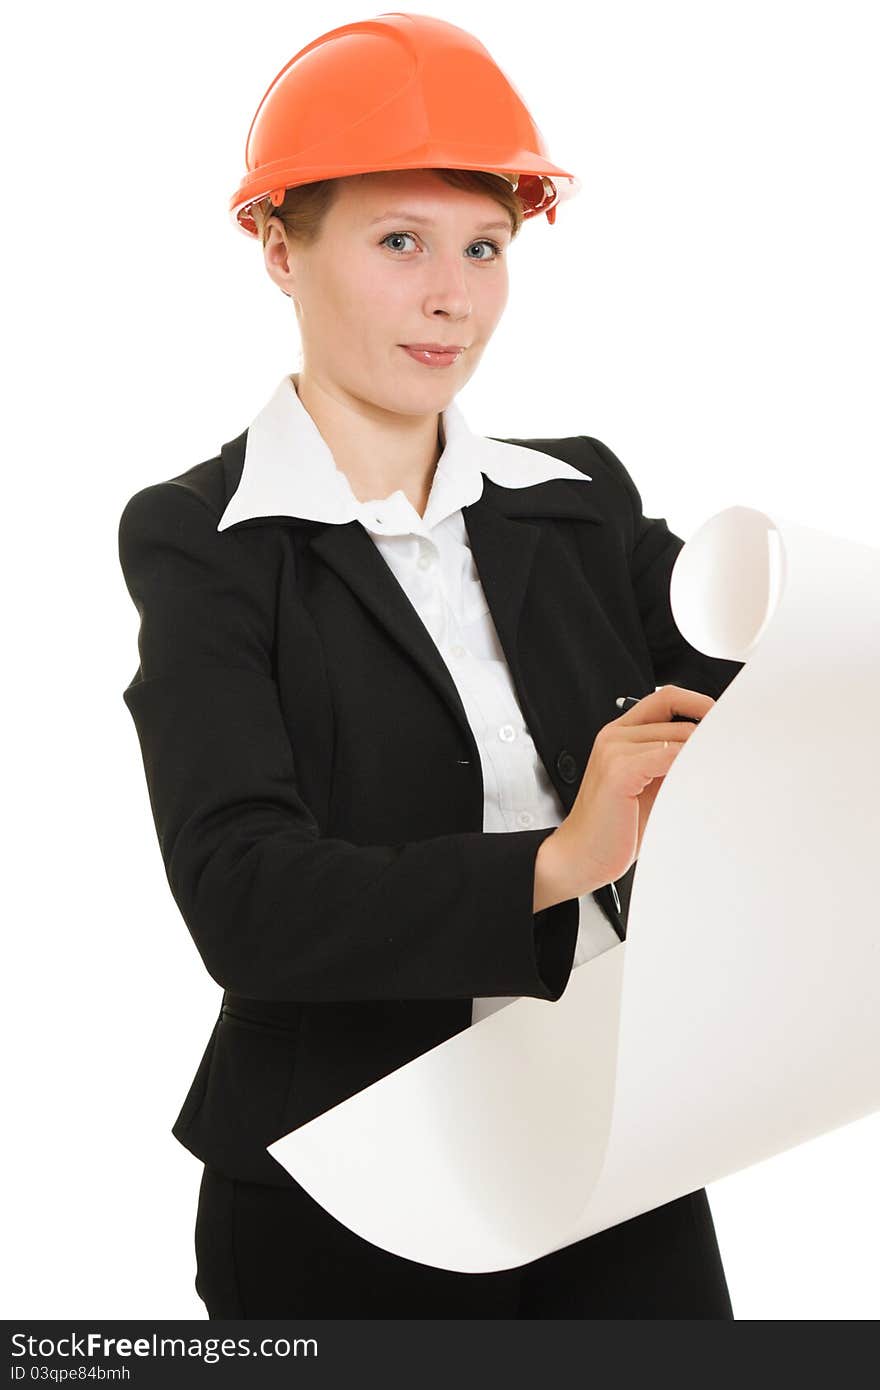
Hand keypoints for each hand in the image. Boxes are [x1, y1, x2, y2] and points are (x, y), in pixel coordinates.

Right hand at [548, 685, 714, 893]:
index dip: (699, 704)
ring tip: (717, 774)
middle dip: (709, 732)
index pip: (666, 698)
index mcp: (619, 735)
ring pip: (679, 735)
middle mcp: (614, 736)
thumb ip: (671, 762)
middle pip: (677, 714)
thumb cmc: (616, 827)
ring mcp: (614, 750)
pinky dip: (690, 766)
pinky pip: (669, 756)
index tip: (725, 723)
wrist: (582, 856)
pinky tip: (697, 784)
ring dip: (703, 754)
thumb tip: (713, 750)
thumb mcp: (649, 786)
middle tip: (732, 752)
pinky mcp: (619, 770)